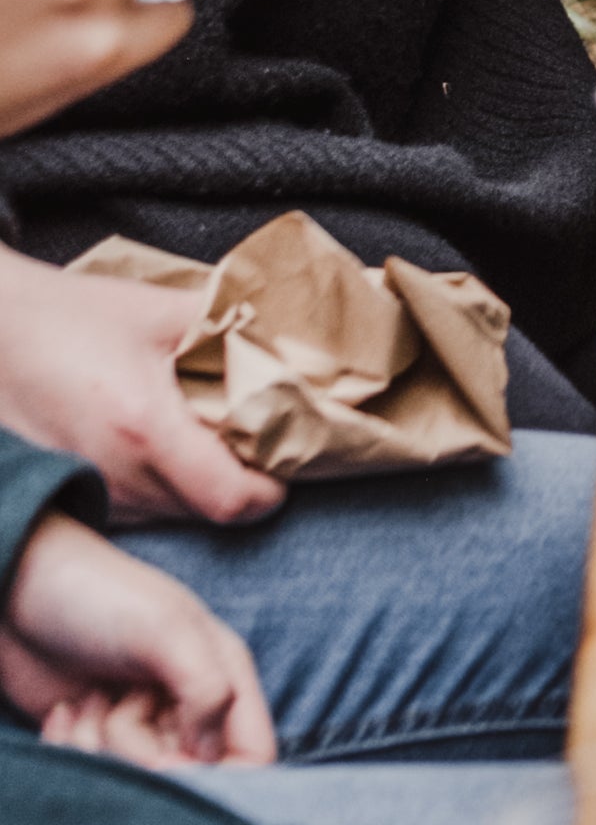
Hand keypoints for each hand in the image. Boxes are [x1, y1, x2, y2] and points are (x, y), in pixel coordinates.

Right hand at [0, 248, 281, 525]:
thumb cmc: (73, 315)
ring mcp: (87, 491)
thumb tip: (299, 339)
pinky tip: (165, 441)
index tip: (287, 456)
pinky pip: (135, 508)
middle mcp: (114, 475)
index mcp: (145, 428)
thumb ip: (234, 323)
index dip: (271, 487)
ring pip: (172, 514)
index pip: (231, 498)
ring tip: (211, 431)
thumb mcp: (163, 310)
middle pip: (207, 511)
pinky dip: (163, 485)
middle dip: (245, 481)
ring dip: (202, 484)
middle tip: (260, 436)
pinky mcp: (67, 493)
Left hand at [0, 509, 270, 766]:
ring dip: (98, 746)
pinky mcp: (93, 738)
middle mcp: (188, 707)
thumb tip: (209, 755)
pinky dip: (70, 749)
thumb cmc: (102, 598)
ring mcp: (139, 724)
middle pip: (184, 776)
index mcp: (224, 677)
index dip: (217, 776)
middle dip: (139, 753)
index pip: (251, 756)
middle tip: (117, 706)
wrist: (19, 591)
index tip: (168, 764)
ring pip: (133, 780)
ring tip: (90, 696)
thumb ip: (207, 688)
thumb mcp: (165, 631)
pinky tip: (67, 707)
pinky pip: (91, 775)